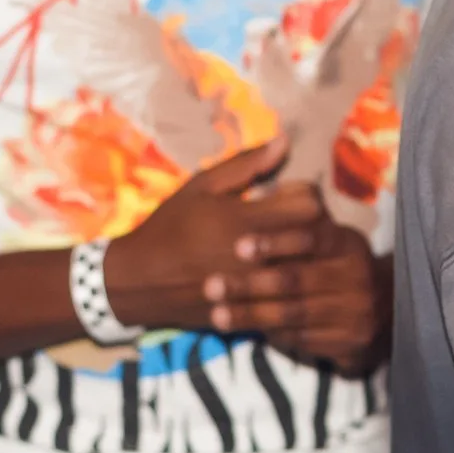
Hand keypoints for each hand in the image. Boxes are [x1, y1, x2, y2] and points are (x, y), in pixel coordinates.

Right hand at [102, 138, 330, 333]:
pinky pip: (292, 300)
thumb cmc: (170, 227)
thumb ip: (246, 165)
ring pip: (308, 271)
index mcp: (245, 220)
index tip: (289, 195)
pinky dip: (293, 287)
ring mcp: (256, 288)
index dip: (307, 196)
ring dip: (307, 258)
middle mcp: (256, 255)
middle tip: (295, 221)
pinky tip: (278, 275)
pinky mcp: (252, 312)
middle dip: (314, 226)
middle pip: (316, 239)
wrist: (138, 281)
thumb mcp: (201, 187)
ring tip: (290, 248)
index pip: (310, 205)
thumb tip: (285, 140)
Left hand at [202, 216, 386, 372]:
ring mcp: (356, 312)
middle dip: (249, 285)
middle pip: (296, 280)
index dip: (275, 242)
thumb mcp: (329, 233)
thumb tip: (274, 153)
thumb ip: (299, 207)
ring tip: (217, 315)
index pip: (312, 239)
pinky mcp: (350, 342)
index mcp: (348, 244)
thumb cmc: (338, 264)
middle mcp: (357, 277)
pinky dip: (271, 335)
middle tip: (211, 285)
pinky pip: (301, 340)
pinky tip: (246, 331)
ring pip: (293, 315)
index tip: (238, 247)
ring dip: (250, 315)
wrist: (388, 308)